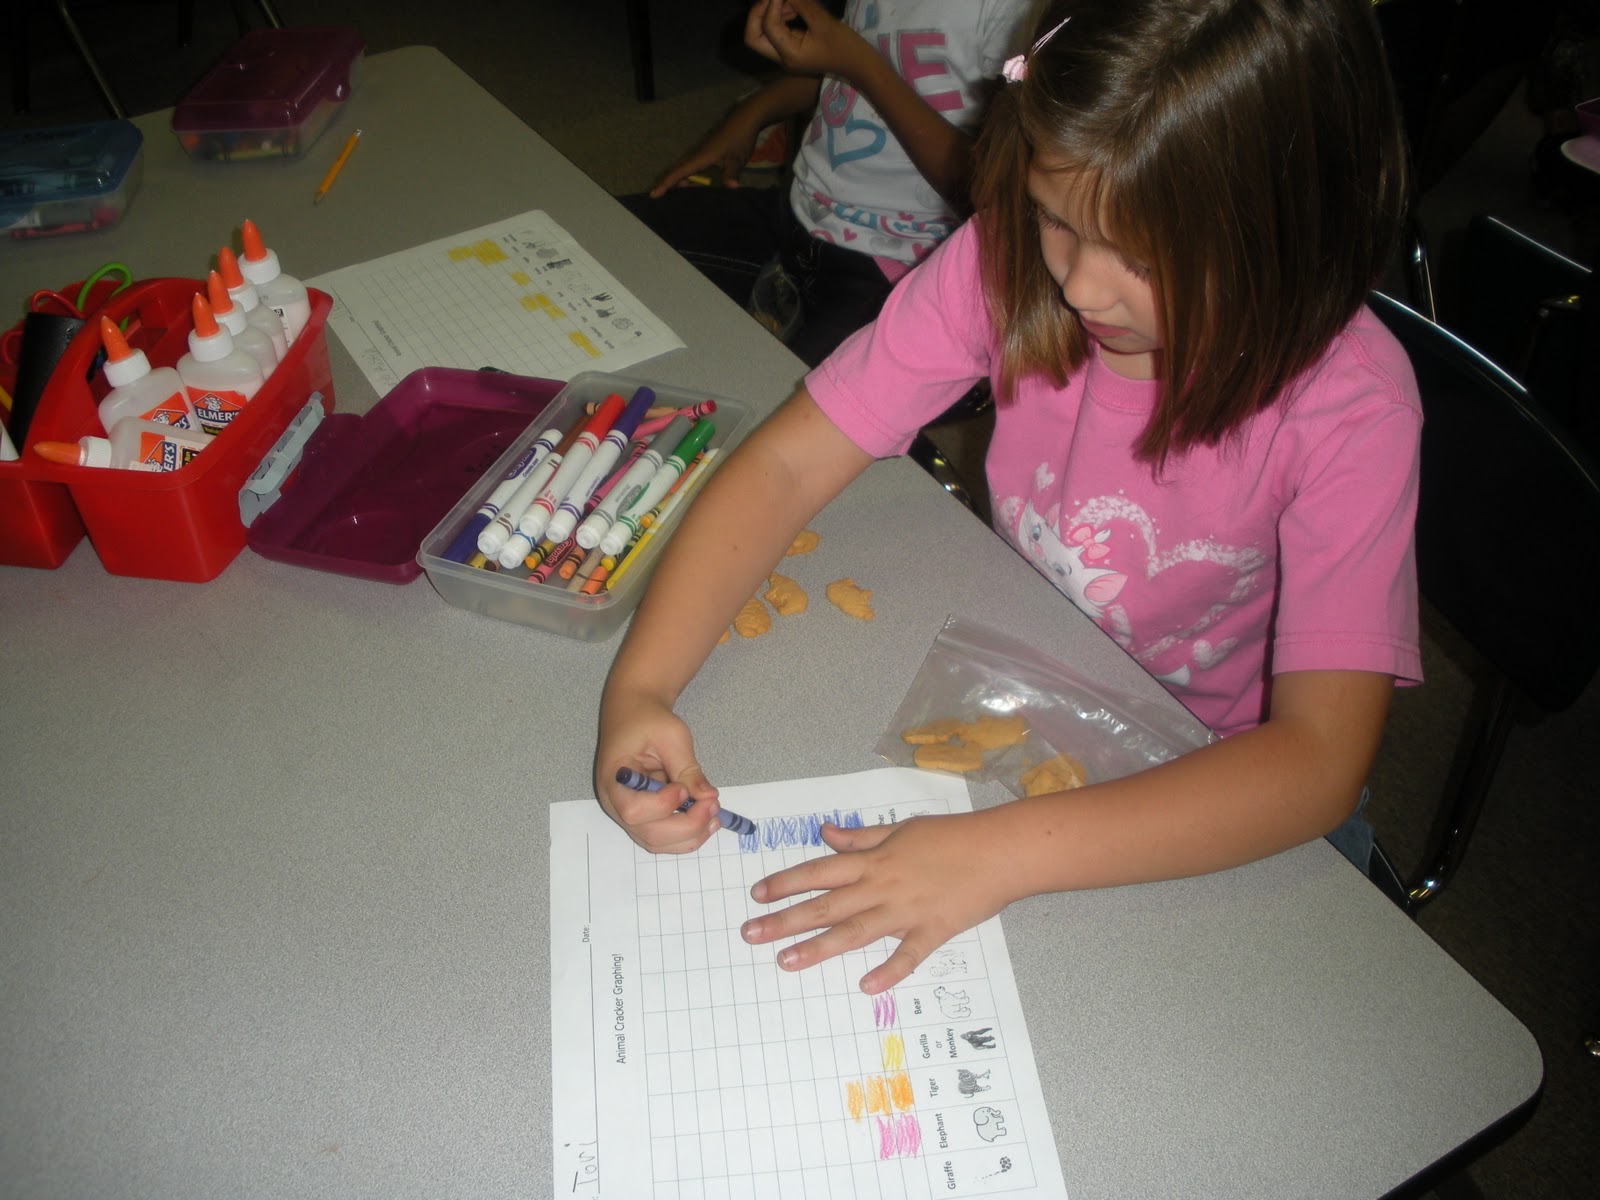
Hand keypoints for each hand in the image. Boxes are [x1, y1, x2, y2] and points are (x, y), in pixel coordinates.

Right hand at [594, 695, 723, 852]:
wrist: (634, 715)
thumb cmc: (647, 720)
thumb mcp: (671, 735)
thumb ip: (687, 767)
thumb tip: (707, 796)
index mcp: (614, 779)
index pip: (634, 810)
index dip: (663, 806)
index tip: (684, 789)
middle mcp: (616, 803)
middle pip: (648, 834)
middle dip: (686, 826)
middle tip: (712, 805)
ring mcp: (627, 813)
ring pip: (656, 842)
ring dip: (690, 836)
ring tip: (714, 816)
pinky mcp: (643, 816)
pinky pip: (662, 837)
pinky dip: (686, 835)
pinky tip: (706, 820)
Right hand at [646, 118, 755, 196]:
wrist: (745, 118)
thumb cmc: (740, 137)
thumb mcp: (738, 159)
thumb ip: (732, 174)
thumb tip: (732, 188)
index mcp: (701, 157)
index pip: (679, 173)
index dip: (666, 184)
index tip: (653, 194)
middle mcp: (698, 154)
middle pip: (678, 171)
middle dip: (667, 183)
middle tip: (657, 197)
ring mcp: (702, 152)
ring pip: (685, 168)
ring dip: (677, 180)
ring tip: (670, 194)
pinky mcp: (708, 151)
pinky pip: (692, 166)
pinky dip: (687, 175)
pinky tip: (690, 183)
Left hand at [739, 811, 1018, 992]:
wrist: (998, 850)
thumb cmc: (951, 836)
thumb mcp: (900, 828)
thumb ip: (860, 837)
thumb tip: (826, 833)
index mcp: (874, 860)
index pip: (819, 871)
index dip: (785, 882)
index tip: (757, 895)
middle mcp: (882, 886)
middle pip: (826, 905)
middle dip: (785, 919)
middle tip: (751, 934)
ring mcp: (906, 911)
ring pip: (854, 931)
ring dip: (818, 947)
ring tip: (786, 961)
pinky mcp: (932, 932)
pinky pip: (907, 956)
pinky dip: (888, 971)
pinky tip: (866, 987)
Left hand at [745, 0, 867, 78]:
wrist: (858, 65)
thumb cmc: (845, 46)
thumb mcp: (822, 21)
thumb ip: (801, 3)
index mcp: (789, 54)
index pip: (767, 26)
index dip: (772, 3)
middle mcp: (782, 58)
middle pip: (752, 36)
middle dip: (758, 12)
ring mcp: (784, 56)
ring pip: (760, 34)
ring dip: (769, 12)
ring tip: (790, 2)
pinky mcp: (790, 50)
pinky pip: (773, 33)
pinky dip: (777, 17)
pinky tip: (793, 8)